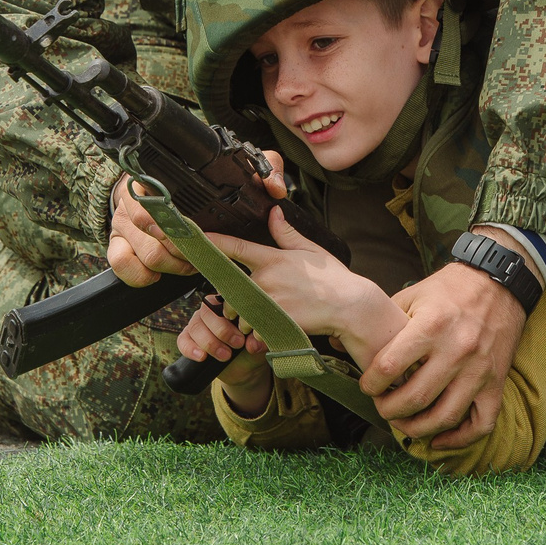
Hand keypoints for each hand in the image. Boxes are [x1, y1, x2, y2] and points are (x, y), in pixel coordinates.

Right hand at [105, 150, 287, 286]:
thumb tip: (274, 188)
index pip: (157, 196)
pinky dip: (142, 276)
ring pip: (146, 253)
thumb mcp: (234, 171)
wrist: (158, 191)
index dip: (178, 220)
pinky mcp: (117, 245)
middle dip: (183, 249)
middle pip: (154, 231)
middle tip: (200, 252)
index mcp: (160, 178)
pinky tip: (160, 275)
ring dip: (171, 264)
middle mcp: (135, 199)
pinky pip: (122, 265)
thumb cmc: (199, 185)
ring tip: (188, 264)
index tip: (196, 231)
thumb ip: (262, 169)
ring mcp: (123, 223)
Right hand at [176, 298, 272, 410]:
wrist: (245, 368)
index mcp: (228, 305)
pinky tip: (201, 356)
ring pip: (196, 327)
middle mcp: (211, 311)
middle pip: (207, 313)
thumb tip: (253, 343)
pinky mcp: (189, 339)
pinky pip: (183, 340)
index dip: (232, 316)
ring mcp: (198, 324)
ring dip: (210, 343)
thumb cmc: (253, 348)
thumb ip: (259, 340)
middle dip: (222, 331)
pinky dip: (191, 348)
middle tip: (237, 344)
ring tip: (225, 356)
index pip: (223, 300)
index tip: (243, 333)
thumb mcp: (260, 343)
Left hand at [203, 207, 405, 358]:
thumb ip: (286, 233)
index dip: (213, 241)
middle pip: (229, 288)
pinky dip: (257, 332)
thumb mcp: (311, 250)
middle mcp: (265, 280)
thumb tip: (273, 212)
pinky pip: (252, 330)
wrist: (350, 307)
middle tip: (252, 298)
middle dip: (233, 295)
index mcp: (273, 259)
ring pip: (238, 313)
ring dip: (245, 316)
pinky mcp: (273, 324)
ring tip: (268, 314)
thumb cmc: (333, 278)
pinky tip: (273, 326)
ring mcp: (268, 303)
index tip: (195, 236)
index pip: (236, 248)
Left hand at [362, 259, 526, 448]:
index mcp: (431, 325)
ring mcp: (479, 370)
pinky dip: (458, 439)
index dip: (371, 384)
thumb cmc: (449, 289)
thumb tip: (336, 341)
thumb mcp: (411, 295)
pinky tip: (437, 440)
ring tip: (402, 424)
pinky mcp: (497, 382)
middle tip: (380, 407)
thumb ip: (380, 322)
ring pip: (444, 417)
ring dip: (417, 429)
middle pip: (414, 398)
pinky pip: (481, 424)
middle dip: (389, 410)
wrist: (499, 283)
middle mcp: (457, 350)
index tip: (367, 386)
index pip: (389, 367)